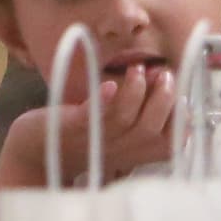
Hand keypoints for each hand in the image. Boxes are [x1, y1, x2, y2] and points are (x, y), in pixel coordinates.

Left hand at [0, 63, 175, 186]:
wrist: (38, 150)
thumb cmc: (84, 135)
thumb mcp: (119, 129)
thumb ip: (142, 110)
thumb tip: (164, 76)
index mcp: (135, 152)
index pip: (170, 144)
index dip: (181, 120)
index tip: (182, 97)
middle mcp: (121, 150)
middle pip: (152, 130)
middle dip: (164, 98)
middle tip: (164, 73)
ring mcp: (97, 139)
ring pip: (126, 119)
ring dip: (137, 90)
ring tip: (138, 68)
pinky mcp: (72, 128)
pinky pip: (92, 116)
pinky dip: (103, 101)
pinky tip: (109, 85)